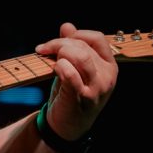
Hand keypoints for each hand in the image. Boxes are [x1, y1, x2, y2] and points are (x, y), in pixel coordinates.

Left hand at [35, 22, 117, 139]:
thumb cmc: (71, 94)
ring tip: (47, 58)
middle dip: (58, 43)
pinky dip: (60, 67)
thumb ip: (73, 47)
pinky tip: (53, 68)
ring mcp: (96, 88)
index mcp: (109, 66)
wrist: (67, 126)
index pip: (97, 38)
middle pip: (83, 46)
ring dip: (58, 52)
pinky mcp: (81, 98)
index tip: (58, 40)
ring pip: (79, 56)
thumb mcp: (75, 68)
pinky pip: (71, 74)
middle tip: (43, 49)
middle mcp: (107, 76)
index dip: (76, 34)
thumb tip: (67, 26)